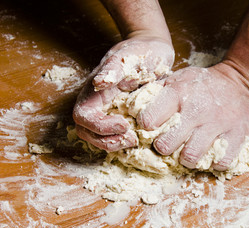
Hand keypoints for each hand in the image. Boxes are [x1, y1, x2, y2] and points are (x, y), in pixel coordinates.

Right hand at [73, 37, 174, 151]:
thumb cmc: (140, 51)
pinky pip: (116, 135)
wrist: (152, 49)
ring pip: (99, 137)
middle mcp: (98, 104)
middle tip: (132, 140)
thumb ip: (113, 69)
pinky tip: (141, 140)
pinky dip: (124, 142)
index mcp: (94, 90)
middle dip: (106, 141)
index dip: (100, 126)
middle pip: (87, 132)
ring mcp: (109, 111)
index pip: (84, 116)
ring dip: (115, 144)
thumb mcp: (128, 57)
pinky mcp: (122, 116)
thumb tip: (98, 82)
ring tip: (135, 141)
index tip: (125, 125)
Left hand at [137, 63, 248, 170]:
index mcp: (178, 93)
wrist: (241, 81)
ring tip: (188, 150)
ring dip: (186, 158)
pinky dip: (213, 162)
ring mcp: (218, 124)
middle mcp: (196, 110)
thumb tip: (131, 108)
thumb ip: (155, 92)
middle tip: (169, 143)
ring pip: (190, 158)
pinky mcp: (237, 136)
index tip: (152, 126)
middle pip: (165, 145)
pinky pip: (220, 162)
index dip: (146, 126)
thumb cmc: (203, 83)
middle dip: (164, 147)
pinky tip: (210, 153)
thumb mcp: (178, 78)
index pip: (148, 120)